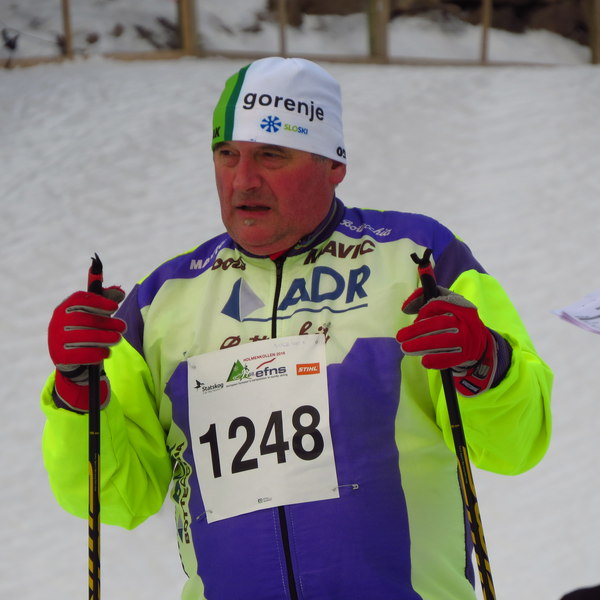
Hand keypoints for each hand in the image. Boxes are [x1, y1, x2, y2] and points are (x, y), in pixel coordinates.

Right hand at [48, 287, 125, 410]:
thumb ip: (106, 302)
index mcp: (65, 308)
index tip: (115, 307)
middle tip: (123, 326)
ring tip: (118, 338)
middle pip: (81, 319)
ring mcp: (56, 340)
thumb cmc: (87, 332)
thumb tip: (120, 291)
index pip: (78, 300)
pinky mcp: (61, 357)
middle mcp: (57, 322)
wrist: (74, 361)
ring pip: (82, 337)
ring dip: (103, 337)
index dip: (98, 301)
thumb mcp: (96, 316)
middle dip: (105, 322)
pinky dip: (96, 353)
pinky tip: (106, 352)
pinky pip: (80, 354)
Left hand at [396, 287, 496, 395]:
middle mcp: (466, 321)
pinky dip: (436, 360)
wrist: (476, 340)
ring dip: (422, 345)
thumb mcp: (443, 304)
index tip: (414, 319)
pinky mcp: (466, 354)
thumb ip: (422, 299)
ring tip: (406, 348)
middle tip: (400, 337)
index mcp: (460, 305)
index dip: (424, 311)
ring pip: (443, 341)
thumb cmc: (453, 318)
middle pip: (439, 324)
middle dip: (416, 331)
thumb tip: (405, 308)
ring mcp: (467, 339)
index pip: (439, 304)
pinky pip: (450, 358)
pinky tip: (424, 361)